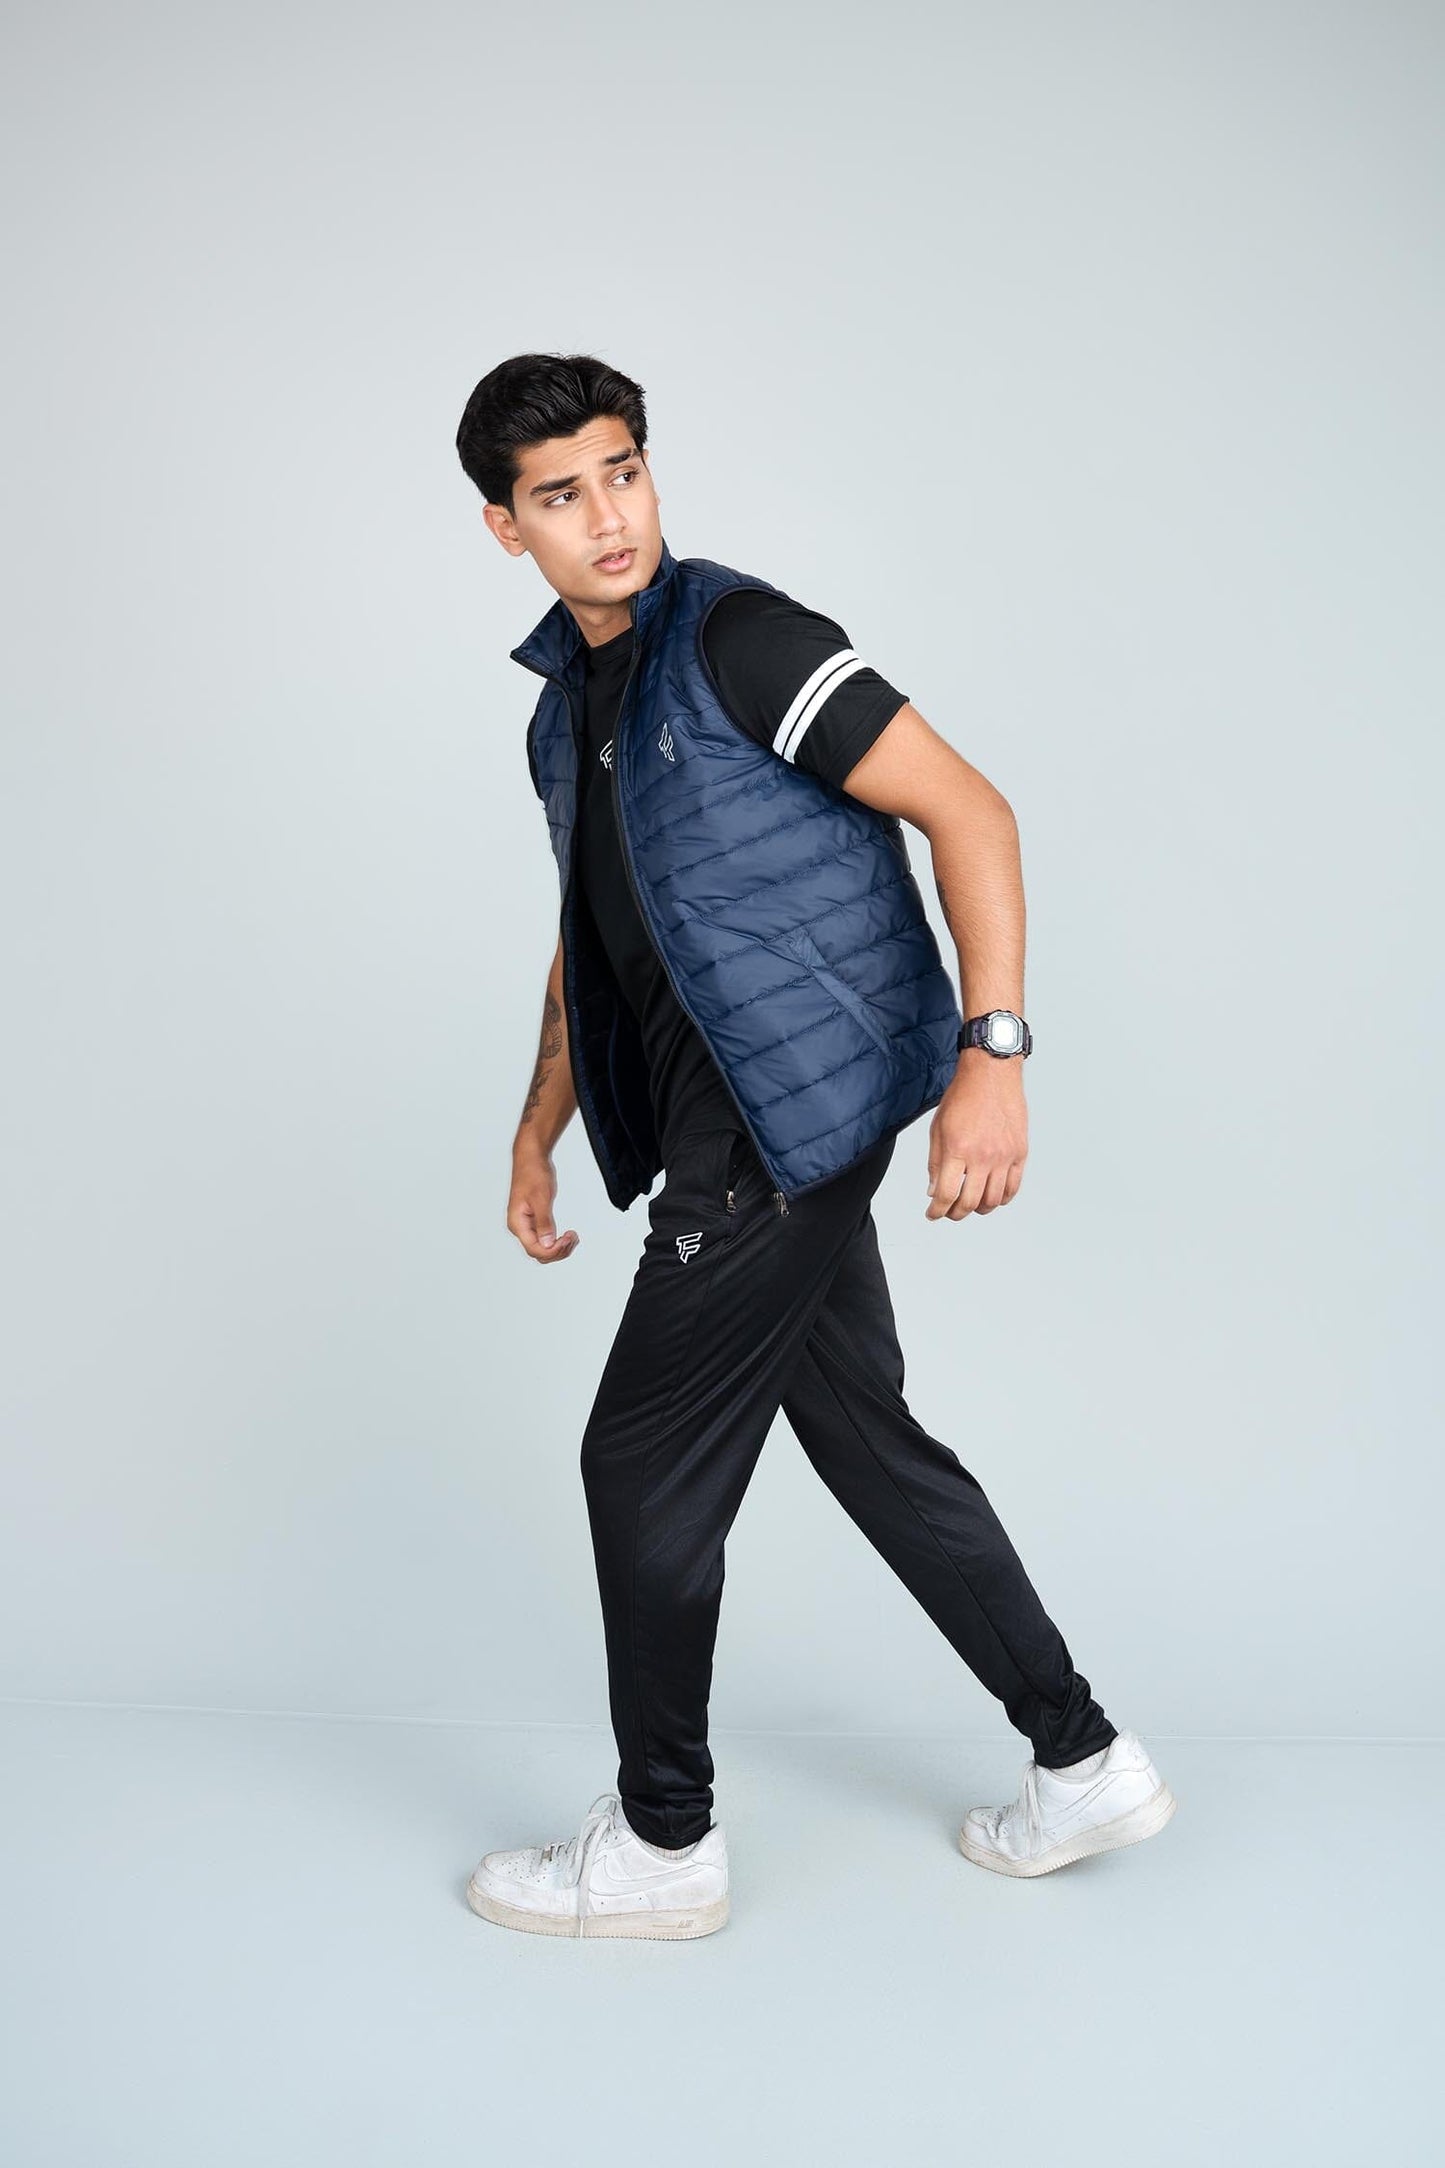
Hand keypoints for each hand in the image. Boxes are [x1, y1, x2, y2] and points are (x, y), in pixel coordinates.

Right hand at [508, 1148, 579, 1260]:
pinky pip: (545, 1238)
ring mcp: (527, 1224)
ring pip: (542, 1247)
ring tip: (572, 1237)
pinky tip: (566, 1236)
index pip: (534, 1249)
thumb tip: (547, 1243)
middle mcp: (520, 1227)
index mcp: (517, 1223)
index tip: (566, 1240)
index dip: (552, 1250)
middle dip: (557, 1250)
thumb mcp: (541, 1198)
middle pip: (538, 1252)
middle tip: (571, 1238)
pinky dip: (557, 1240)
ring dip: (559, 1247)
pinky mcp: (534, 1220)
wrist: (531, 1158)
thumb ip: (544, 1223)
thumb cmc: (532, 1173)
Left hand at [925, 1056, 1027, 1220]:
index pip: (946, 1195)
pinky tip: (993, 1197)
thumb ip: (936, 1163)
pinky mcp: (1020, 1153)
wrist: (991, 1073)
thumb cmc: (963, 1096)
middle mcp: (982, 1156)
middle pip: (970, 1203)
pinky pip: (1013, 1187)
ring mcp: (1004, 1156)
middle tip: (950, 1212)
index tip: (932, 1214)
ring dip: (979, 1209)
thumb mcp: (938, 1129)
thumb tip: (934, 1190)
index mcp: (957, 1149)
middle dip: (955, 1213)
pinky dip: (1002, 1198)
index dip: (937, 1210)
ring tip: (970, 1205)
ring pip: (993, 1200)